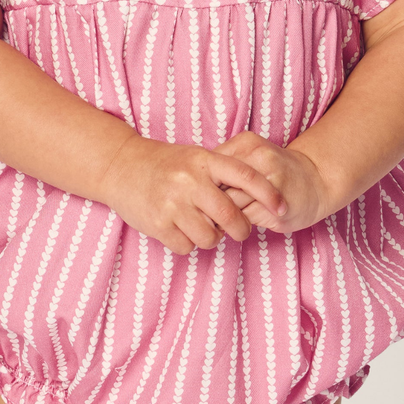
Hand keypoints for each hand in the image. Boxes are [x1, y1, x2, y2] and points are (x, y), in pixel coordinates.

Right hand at [97, 135, 289, 255]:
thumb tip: (255, 196)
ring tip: (201, 225)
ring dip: (211, 238)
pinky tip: (179, 228)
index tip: (282, 207)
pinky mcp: (158, 224)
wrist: (121, 166)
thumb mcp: (195, 157)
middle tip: (240, 230)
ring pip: (210, 237)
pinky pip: (187, 246)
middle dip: (241, 229)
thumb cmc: (165, 163)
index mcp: (203, 161)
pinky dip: (187, 243)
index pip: (245, 176)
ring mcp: (173, 203)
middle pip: (231, 216)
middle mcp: (190, 181)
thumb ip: (221, 173)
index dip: (268, 193)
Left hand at [210, 131, 328, 233]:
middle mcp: (259, 159)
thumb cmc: (277, 169)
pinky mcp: (275, 208)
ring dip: (221, 216)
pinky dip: (236, 224)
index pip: (210, 166)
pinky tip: (239, 223)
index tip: (201, 194)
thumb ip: (226, 163)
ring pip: (229, 204)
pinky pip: (243, 219)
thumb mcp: (252, 154)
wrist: (316, 181)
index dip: (203, 183)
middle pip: (217, 185)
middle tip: (205, 210)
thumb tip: (194, 184)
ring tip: (221, 219)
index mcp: (248, 143)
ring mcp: (269, 184)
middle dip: (209, 200)